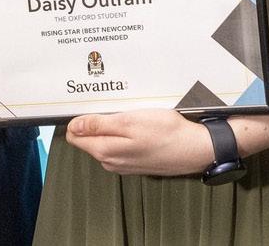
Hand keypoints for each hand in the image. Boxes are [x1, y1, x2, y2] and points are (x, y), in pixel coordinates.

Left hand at [65, 110, 214, 175]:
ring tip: (129, 114)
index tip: (90, 106)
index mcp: (105, 151)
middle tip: (114, 107)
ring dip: (111, 127)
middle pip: (88, 138)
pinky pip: (119, 145)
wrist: (194, 149)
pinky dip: (123, 134)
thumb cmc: (166, 134)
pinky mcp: (134, 161)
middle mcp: (110, 161)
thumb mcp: (129, 122)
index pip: (75, 136)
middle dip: (96, 121)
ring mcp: (122, 163)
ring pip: (104, 141)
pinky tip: (138, 126)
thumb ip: (99, 125)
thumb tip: (75, 126)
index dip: (80, 118)